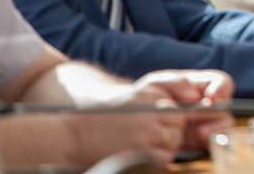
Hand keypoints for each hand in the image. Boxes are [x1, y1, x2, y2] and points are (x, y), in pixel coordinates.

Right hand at [61, 107, 185, 166]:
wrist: (68, 136)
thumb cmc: (96, 122)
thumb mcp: (128, 102)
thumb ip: (153, 106)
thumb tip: (186, 113)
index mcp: (147, 92)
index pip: (176, 108)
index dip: (168, 122)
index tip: (156, 129)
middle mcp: (151, 109)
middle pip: (178, 125)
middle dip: (169, 135)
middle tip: (145, 141)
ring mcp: (147, 131)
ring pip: (174, 141)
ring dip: (163, 148)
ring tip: (139, 150)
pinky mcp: (142, 151)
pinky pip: (164, 158)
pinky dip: (156, 161)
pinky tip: (137, 158)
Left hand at [134, 70, 234, 150]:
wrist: (136, 119)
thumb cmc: (150, 95)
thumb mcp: (158, 83)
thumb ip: (177, 83)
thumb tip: (195, 96)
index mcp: (202, 86)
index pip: (222, 82)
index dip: (221, 89)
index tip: (212, 96)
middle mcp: (209, 104)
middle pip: (225, 106)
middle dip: (214, 112)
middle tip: (195, 117)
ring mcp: (207, 123)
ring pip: (225, 126)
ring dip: (216, 129)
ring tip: (200, 133)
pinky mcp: (202, 141)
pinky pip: (216, 142)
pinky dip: (213, 143)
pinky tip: (202, 143)